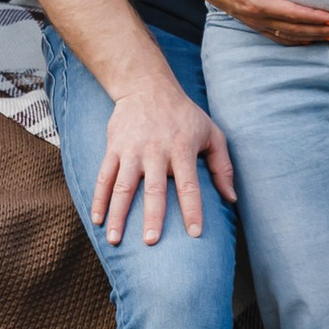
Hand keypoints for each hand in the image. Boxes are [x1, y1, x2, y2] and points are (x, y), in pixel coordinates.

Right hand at [93, 77, 238, 248]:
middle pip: (154, 189)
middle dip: (152, 216)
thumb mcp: (212, 132)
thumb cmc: (184, 115)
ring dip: (118, 214)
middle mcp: (156, 150)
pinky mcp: (114, 148)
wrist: (147, 86)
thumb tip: (231, 198)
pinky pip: (104, 177)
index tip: (194, 233)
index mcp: (182, 148)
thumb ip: (223, 166)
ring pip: (123, 186)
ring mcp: (132, 150)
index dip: (192, 209)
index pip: (189, 184)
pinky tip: (97, 220)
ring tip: (116, 240)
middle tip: (150, 242)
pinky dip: (98, 199)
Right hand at [185, 0, 328, 49]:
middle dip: (318, 30)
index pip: (288, 12)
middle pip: (293, 28)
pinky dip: (297, 41)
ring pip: (288, 36)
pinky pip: (279, 37)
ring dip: (312, 37)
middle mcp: (256, 16)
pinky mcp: (256, 24)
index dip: (310, 17)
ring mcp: (256, 23)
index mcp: (253, 1)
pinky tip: (312, 40)